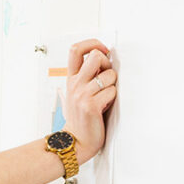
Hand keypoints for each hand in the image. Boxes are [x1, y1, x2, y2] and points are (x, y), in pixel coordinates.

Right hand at [63, 39, 116, 163]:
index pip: (76, 49)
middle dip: (107, 63)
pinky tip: (104, 107)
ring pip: (108, 75)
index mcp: (71, 78)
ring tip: (105, 97)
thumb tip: (105, 59)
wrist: (76, 140)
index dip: (92, 43)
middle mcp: (75, 84)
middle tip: (106, 76)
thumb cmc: (81, 117)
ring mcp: (82, 94)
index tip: (103, 50)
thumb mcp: (78, 92)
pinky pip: (112, 92)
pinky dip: (112, 99)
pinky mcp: (91, 106)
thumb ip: (88, 76)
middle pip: (95, 56)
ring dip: (112, 86)